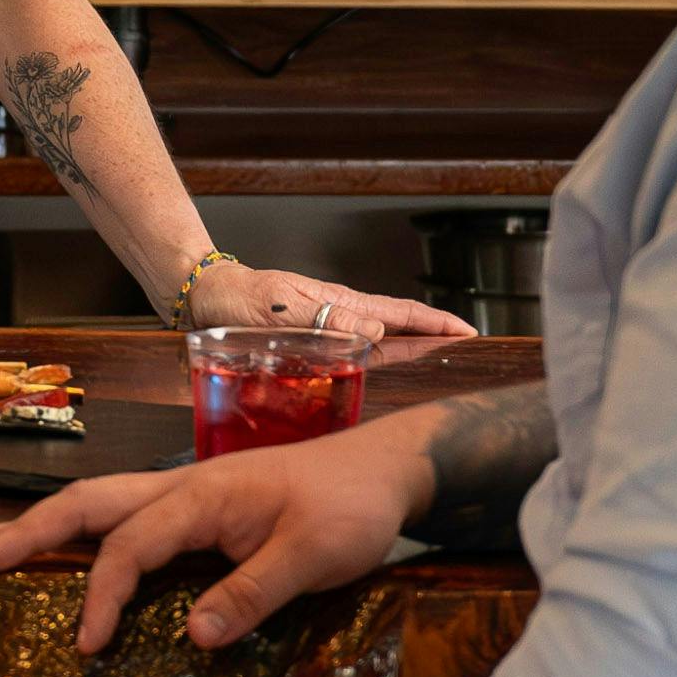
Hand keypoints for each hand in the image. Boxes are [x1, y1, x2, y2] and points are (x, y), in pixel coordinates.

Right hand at [0, 422, 438, 655]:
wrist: (387, 470)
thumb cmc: (351, 508)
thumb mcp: (311, 556)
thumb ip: (251, 594)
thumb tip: (192, 638)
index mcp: (203, 496)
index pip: (130, 547)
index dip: (102, 596)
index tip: (87, 645)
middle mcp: (185, 488)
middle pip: (93, 502)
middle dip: (35, 529)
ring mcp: (193, 493)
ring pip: (108, 502)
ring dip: (58, 526)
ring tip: (10, 549)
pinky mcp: (207, 506)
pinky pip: (135, 517)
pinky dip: (96, 533)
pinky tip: (86, 555)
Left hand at [182, 254, 473, 345]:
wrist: (207, 297)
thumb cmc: (240, 298)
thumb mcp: (283, 308)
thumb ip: (326, 319)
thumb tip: (376, 332)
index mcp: (341, 303)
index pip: (401, 314)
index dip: (436, 324)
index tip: (469, 333)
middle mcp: (340, 317)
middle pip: (399, 330)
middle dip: (435, 341)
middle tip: (468, 358)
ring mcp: (328, 329)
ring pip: (380, 344)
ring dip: (410, 355)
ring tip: (438, 370)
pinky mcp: (313, 343)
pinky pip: (355, 355)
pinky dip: (376, 365)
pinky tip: (382, 379)